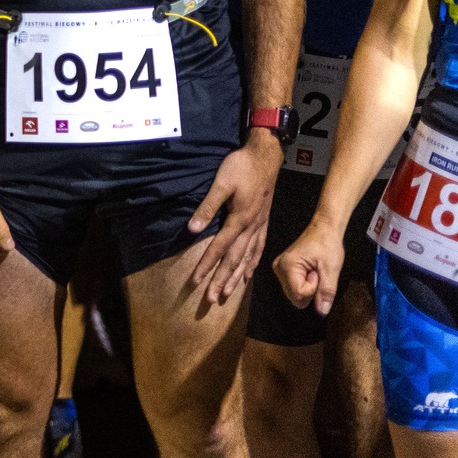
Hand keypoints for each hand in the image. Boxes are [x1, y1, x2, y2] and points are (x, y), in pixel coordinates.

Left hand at [186, 129, 281, 304]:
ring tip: (227, 295)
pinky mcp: (263, 222)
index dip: (206, 267)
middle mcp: (251, 228)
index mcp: (240, 219)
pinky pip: (258, 250)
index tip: (196, 283)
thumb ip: (207, 207)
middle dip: (222, 281)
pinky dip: (251, 265)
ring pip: (247, 259)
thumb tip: (192, 228)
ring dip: (236, 278)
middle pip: (234, 260)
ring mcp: (259, 226)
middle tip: (211, 301)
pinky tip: (247, 274)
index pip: (219, 249)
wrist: (266, 157)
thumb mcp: (221, 183)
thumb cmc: (242, 167)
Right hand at [273, 217, 346, 316]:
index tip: (318, 273)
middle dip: (310, 290)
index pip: (299, 294)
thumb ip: (326, 291)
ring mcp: (279, 269)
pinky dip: (304, 284)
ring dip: (308, 287)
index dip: (314, 288)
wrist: (324, 229)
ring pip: (294, 294)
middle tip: (317, 272)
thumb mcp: (331, 269)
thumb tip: (322, 312)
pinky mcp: (282, 270)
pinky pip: (294, 288)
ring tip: (314, 271)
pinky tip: (309, 271)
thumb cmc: (327, 245)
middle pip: (295, 297)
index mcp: (287, 266)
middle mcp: (278, 268)